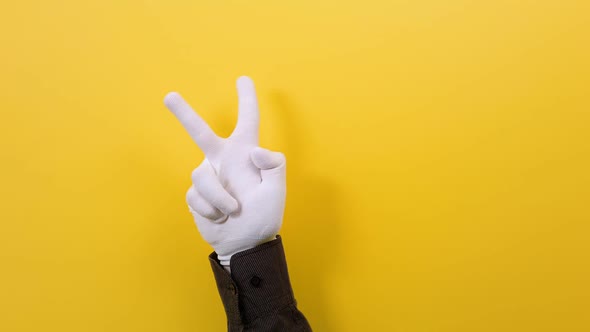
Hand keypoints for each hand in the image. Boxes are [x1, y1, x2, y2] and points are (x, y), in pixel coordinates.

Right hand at [164, 76, 285, 265]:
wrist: (245, 243)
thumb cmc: (264, 216)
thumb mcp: (277, 191)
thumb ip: (274, 165)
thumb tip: (254, 150)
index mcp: (246, 154)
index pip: (247, 121)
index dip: (247, 100)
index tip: (243, 79)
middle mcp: (224, 160)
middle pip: (200, 132)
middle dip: (184, 114)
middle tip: (169, 96)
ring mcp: (208, 177)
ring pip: (201, 175)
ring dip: (218, 195)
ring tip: (233, 210)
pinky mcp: (196, 195)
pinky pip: (195, 194)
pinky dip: (210, 207)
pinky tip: (220, 216)